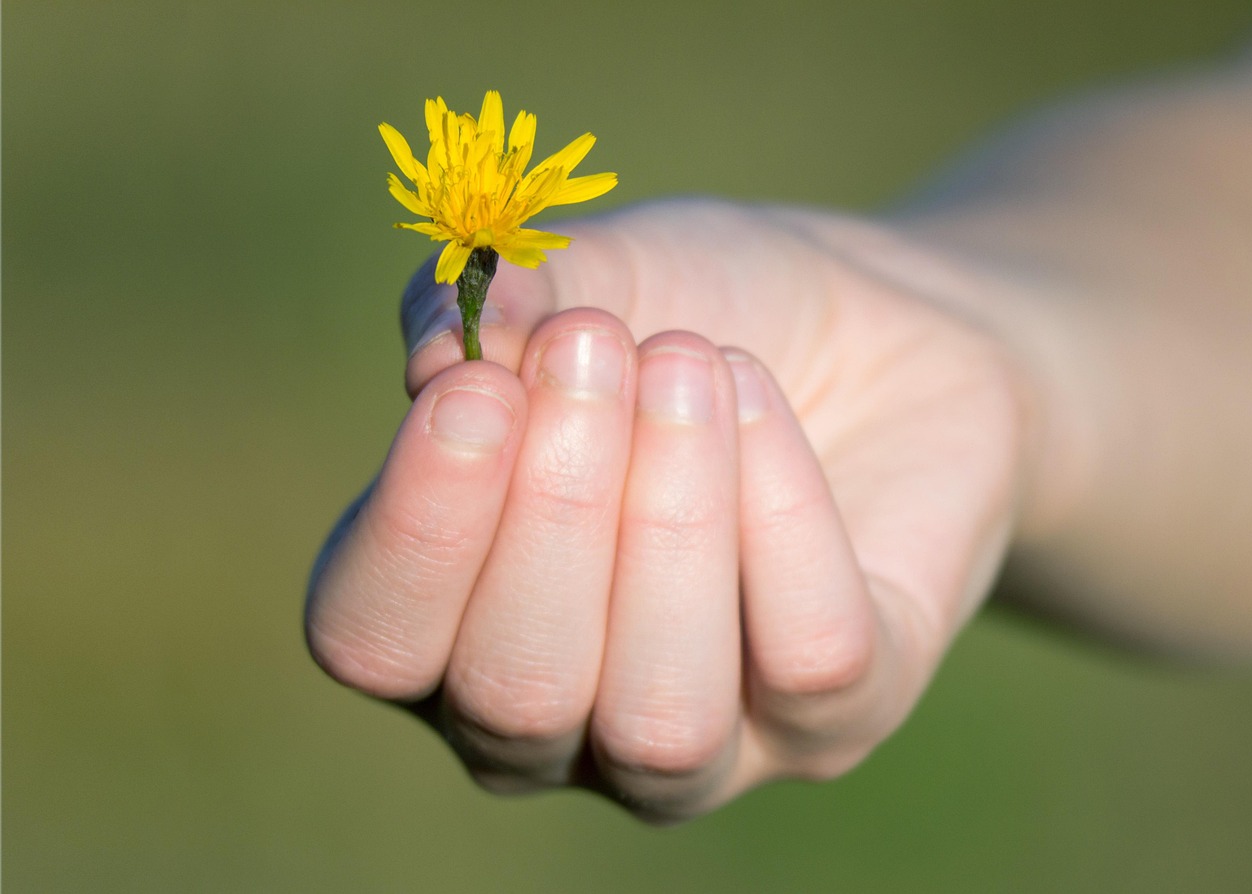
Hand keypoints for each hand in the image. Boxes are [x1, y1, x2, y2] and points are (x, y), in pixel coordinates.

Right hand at [306, 199, 1029, 820]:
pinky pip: (808, 658)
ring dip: (669, 521)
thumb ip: (499, 305)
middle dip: (557, 507)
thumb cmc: (700, 311)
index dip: (416, 528)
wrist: (874, 326)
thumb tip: (434, 356)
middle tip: (595, 346)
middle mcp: (560, 720)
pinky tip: (758, 397)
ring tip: (689, 363)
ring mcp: (700, 748)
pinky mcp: (835, 724)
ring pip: (660, 718)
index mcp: (450, 623)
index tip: (474, 384)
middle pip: (515, 691)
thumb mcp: (595, 275)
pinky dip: (783, 510)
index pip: (373, 641)